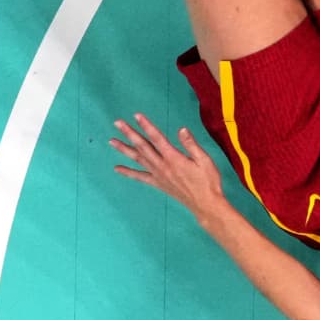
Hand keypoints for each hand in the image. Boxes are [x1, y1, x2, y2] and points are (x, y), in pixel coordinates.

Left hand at [110, 113, 225, 221]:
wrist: (204, 203)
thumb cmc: (208, 181)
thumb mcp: (204, 160)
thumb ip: (191, 144)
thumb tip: (181, 129)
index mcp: (174, 158)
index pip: (157, 138)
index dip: (146, 126)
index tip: (136, 115)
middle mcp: (162, 166)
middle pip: (143, 146)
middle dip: (130, 133)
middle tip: (117, 123)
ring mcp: (158, 175)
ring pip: (138, 159)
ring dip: (124, 149)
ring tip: (112, 141)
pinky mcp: (158, 183)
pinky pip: (140, 177)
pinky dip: (128, 172)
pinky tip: (117, 168)